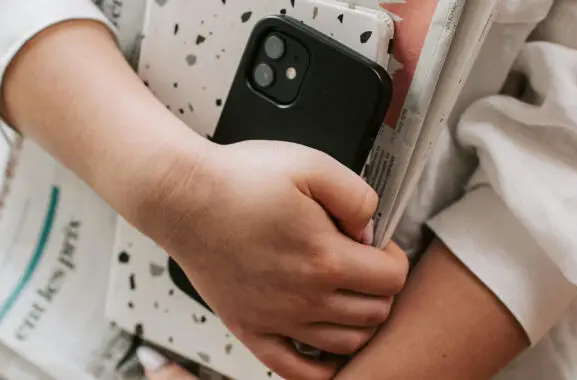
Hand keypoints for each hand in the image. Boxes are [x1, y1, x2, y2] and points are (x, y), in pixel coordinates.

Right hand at [138, 140, 408, 379]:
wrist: (182, 197)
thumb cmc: (236, 180)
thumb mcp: (310, 164)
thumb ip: (357, 196)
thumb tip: (371, 227)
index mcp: (324, 258)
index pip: (392, 278)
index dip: (394, 257)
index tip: (379, 246)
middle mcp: (303, 297)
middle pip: (375, 314)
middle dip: (381, 289)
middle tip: (365, 266)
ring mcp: (276, 319)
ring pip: (346, 343)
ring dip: (359, 322)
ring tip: (348, 296)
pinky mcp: (249, 328)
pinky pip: (295, 370)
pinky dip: (321, 367)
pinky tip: (325, 348)